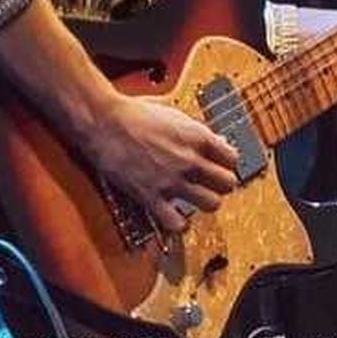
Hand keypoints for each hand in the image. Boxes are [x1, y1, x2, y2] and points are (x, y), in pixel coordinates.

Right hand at [81, 94, 239, 232]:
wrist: (103, 122)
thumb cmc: (135, 113)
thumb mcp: (173, 114)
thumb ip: (197, 131)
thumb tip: (217, 142)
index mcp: (197, 136)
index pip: (233, 158)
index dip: (227, 163)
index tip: (219, 165)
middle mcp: (189, 160)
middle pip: (228, 183)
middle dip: (222, 184)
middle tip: (211, 183)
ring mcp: (172, 180)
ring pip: (212, 204)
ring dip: (206, 202)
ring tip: (196, 198)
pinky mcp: (151, 196)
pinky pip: (177, 223)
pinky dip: (179, 223)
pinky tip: (175, 215)